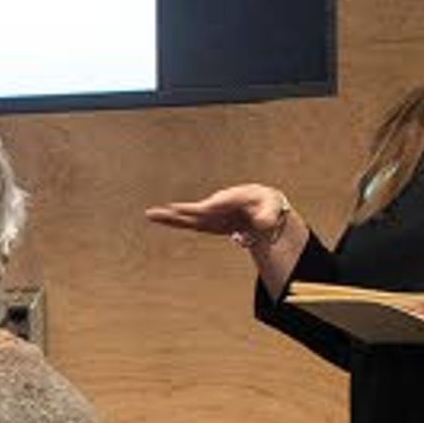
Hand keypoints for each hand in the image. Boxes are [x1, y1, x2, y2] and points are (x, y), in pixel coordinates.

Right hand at [142, 184, 299, 245]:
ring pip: (187, 217)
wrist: (261, 205)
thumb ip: (268, 215)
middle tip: (160, 210)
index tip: (197, 211)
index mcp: (231, 198)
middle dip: (179, 211)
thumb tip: (262, 224)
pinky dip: (175, 223)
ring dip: (170, 217)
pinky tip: (160, 220)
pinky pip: (189, 223)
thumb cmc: (267, 203)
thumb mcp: (273, 208)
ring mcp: (210, 214)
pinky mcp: (207, 222)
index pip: (215, 205)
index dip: (205, 209)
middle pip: (195, 210)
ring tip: (150, 214)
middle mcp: (216, 205)